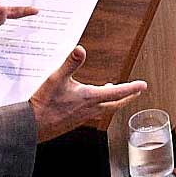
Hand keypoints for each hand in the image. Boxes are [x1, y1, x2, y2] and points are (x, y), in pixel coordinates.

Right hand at [30, 46, 146, 142]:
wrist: (32, 127)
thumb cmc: (44, 104)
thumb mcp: (56, 79)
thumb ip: (69, 63)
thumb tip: (80, 49)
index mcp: (89, 98)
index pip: (117, 92)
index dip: (131, 88)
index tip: (143, 85)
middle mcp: (90, 109)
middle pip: (116, 104)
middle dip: (128, 97)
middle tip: (137, 92)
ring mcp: (83, 117)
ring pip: (105, 109)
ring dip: (114, 101)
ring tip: (116, 94)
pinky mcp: (76, 121)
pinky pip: (94, 113)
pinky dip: (101, 106)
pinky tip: (92, 102)